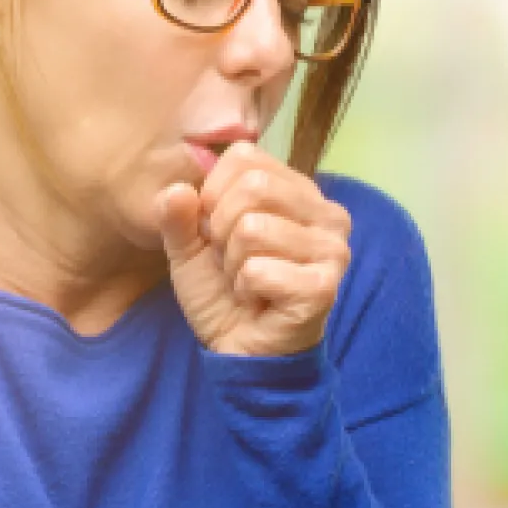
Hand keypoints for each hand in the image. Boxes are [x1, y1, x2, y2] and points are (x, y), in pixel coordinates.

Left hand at [155, 143, 351, 356]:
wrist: (240, 351)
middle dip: (222, 228)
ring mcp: (332, 249)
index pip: (246, 157)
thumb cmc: (223, 291)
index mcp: (299, 191)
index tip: (216, 229)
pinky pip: (259, 270)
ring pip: (253, 228)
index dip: (213, 193)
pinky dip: (245, 288)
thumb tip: (174, 190)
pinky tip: (259, 300)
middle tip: (231, 259)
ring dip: (233, 263)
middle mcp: (327, 213)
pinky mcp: (324, 286)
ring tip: (246, 281)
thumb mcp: (189, 247)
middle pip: (254, 185)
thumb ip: (178, 215)